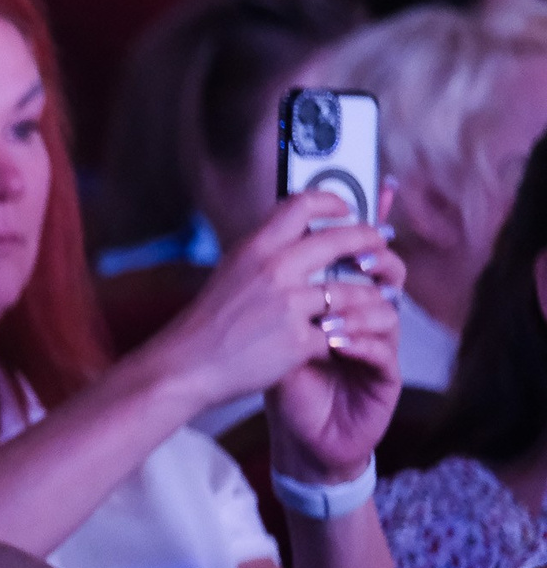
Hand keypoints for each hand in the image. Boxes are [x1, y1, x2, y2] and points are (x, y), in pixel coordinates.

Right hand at [144, 192, 402, 415]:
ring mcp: (288, 305)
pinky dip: (349, 336)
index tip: (346, 209)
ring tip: (379, 298)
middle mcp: (273, 270)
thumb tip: (296, 240)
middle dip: (370, 240)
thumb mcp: (231, 273)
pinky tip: (351, 337)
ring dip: (372, 296)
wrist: (187, 366)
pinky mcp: (298, 340)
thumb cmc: (207, 324)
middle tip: (380, 246)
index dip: (332, 201)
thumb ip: (264, 255)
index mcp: (254, 249)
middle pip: (340, 240)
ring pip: (352, 291)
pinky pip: (341, 333)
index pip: (301, 205)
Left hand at [267, 250, 406, 483]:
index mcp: (340, 302)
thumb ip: (278, 297)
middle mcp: (364, 319)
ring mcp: (378, 347)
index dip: (362, 232)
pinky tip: (337, 342)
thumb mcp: (274, 334)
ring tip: (330, 315)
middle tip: (360, 258)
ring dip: (359, 308)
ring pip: (388, 311)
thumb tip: (265, 250)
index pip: (357, 258)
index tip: (356, 208)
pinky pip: (384, 352)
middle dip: (377, 261)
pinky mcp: (385, 378)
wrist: (298, 438)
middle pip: (387, 276)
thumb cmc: (286, 383)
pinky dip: (361, 343)